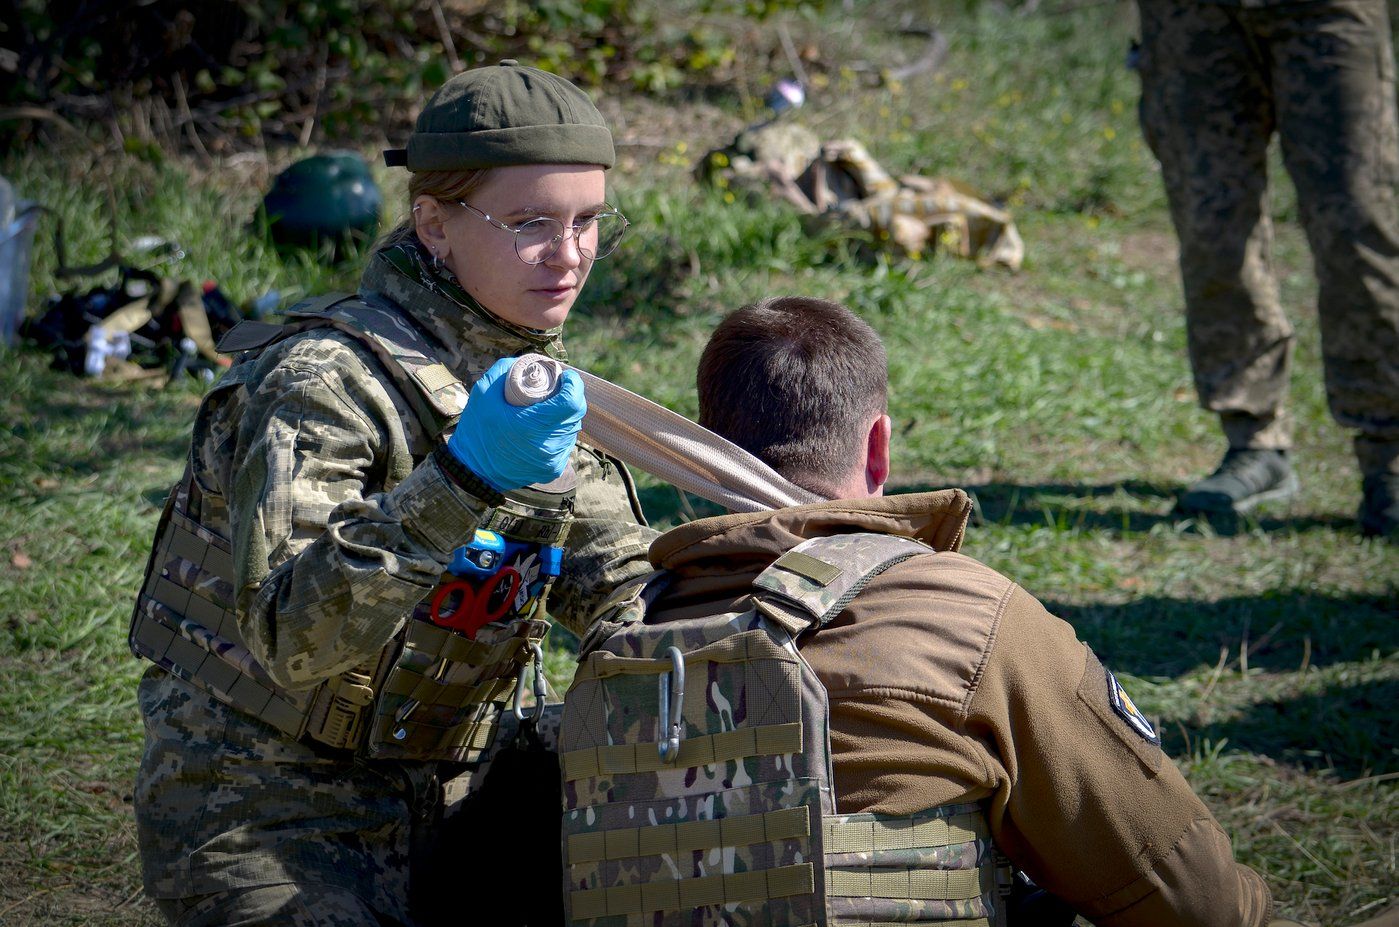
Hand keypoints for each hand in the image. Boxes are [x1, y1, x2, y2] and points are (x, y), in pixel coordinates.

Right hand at [447, 356, 585, 491]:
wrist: (472, 470)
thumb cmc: (476, 429)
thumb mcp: (483, 392)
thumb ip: (504, 369)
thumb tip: (527, 361)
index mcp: (533, 426)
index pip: (571, 402)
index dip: (574, 385)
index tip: (566, 376)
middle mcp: (549, 446)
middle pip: (576, 415)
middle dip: (572, 397)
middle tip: (559, 388)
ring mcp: (553, 460)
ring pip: (573, 430)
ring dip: (567, 415)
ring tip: (555, 405)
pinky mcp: (552, 470)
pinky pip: (565, 445)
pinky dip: (561, 433)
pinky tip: (551, 425)